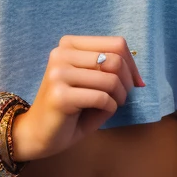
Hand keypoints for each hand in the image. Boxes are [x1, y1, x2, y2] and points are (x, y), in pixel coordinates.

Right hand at [12, 35, 144, 160]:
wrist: (37, 134)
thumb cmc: (71, 108)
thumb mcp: (92, 82)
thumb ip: (111, 71)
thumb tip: (138, 76)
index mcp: (69, 44)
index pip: (116, 43)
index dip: (132, 64)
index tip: (136, 82)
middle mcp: (61, 53)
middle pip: (115, 59)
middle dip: (127, 82)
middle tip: (122, 97)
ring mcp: (58, 73)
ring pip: (110, 79)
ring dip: (119, 96)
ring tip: (112, 104)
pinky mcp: (60, 95)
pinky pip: (101, 98)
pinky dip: (109, 107)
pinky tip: (100, 112)